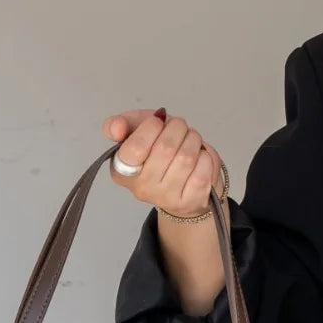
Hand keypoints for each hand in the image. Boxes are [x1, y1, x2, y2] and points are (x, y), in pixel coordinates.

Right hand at [103, 108, 225, 218]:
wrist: (183, 186)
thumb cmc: (158, 153)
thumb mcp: (136, 133)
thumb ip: (119, 124)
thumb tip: (116, 128)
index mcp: (122, 172)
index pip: (135, 148)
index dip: (151, 127)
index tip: (157, 122)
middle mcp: (142, 189)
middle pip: (166, 147)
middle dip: (177, 127)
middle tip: (179, 129)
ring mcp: (167, 198)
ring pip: (187, 156)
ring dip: (193, 139)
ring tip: (190, 141)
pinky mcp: (192, 200)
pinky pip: (204, 167)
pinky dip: (206, 155)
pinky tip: (199, 159)